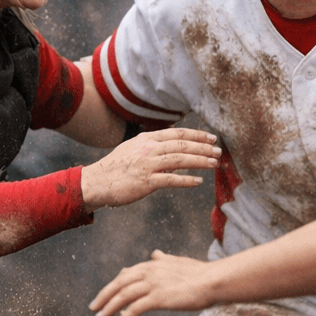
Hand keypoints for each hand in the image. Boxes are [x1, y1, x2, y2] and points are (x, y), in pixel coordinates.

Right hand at [79, 128, 219, 210]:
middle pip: (182, 145)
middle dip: (203, 148)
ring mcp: (148, 165)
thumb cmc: (115, 167)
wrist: (96, 182)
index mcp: (147, 139)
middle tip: (219, 151)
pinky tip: (198, 181)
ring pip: (180, 160)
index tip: (211, 138)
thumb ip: (152, 145)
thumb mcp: (133, 148)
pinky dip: (186, 180)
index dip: (196, 135)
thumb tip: (171, 145)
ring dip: (200, 161)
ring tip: (214, 163)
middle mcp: (149, 149)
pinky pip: (171, 180)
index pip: (177, 133)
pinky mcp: (146, 182)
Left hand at [90, 250, 216, 315]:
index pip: (127, 274)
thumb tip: (155, 253)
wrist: (213, 280)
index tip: (106, 295)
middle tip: (94, 307)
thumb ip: (164, 259)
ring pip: (123, 296)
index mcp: (153, 264)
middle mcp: (149, 271)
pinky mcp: (158, 298)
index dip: (114, 285)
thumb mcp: (178, 262)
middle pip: (119, 284)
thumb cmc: (200, 274)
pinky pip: (134, 309)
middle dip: (104, 296)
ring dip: (109, 308)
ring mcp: (153, 284)